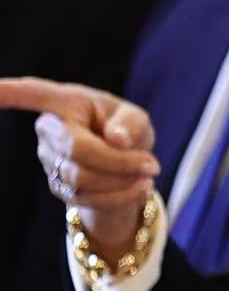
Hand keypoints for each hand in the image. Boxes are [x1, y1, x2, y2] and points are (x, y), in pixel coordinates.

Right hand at [0, 76, 159, 253]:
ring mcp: (48, 158)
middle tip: (152, 166)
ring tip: (147, 174)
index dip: (9, 92)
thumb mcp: (136, 118)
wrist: (124, 163)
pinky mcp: (56, 185)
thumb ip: (130, 124)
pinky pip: (86, 197)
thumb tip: (117, 139)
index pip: (34, 93)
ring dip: (122, 182)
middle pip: (77, 150)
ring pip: (82, 179)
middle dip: (119, 162)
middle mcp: (50, 129)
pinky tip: (137, 187)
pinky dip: (119, 196)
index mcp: (66, 101)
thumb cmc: (126, 129)